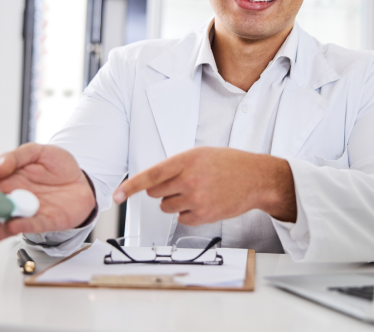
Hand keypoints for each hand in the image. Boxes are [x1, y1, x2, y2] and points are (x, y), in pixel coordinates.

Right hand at [0, 143, 95, 244]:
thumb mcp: (37, 151)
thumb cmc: (59, 166)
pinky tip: (13, 227)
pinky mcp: (48, 220)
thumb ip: (16, 156)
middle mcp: (17, 201)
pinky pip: (34, 224)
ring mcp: (31, 212)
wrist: (83, 178)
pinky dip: (24, 226)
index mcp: (10, 183)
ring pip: (9, 224)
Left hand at [113, 147, 296, 224]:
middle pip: (156, 193)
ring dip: (175, 202)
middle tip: (183, 183)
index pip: (151, 175)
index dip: (131, 187)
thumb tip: (154, 182)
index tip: (117, 196)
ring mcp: (197, 199)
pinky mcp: (204, 215)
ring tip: (196, 192)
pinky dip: (188, 213)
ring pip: (167, 207)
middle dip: (163, 190)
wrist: (256, 179)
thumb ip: (177, 165)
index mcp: (187, 160)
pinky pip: (181, 219)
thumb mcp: (201, 154)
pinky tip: (203, 202)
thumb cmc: (229, 164)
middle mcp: (190, 180)